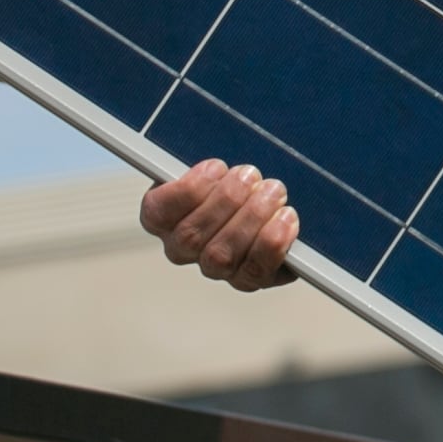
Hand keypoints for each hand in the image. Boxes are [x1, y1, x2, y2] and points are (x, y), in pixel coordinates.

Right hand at [140, 158, 299, 289]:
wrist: (266, 203)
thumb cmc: (232, 180)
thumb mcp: (214, 165)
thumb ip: (209, 165)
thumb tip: (221, 162)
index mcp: (163, 217)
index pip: (156, 212)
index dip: (187, 190)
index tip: (217, 167)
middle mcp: (182, 248)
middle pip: (191, 236)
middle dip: (227, 200)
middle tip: (252, 175)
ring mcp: (214, 268)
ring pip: (221, 256)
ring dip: (251, 218)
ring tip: (273, 191)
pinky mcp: (247, 279)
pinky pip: (255, 272)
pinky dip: (272, 243)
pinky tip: (286, 217)